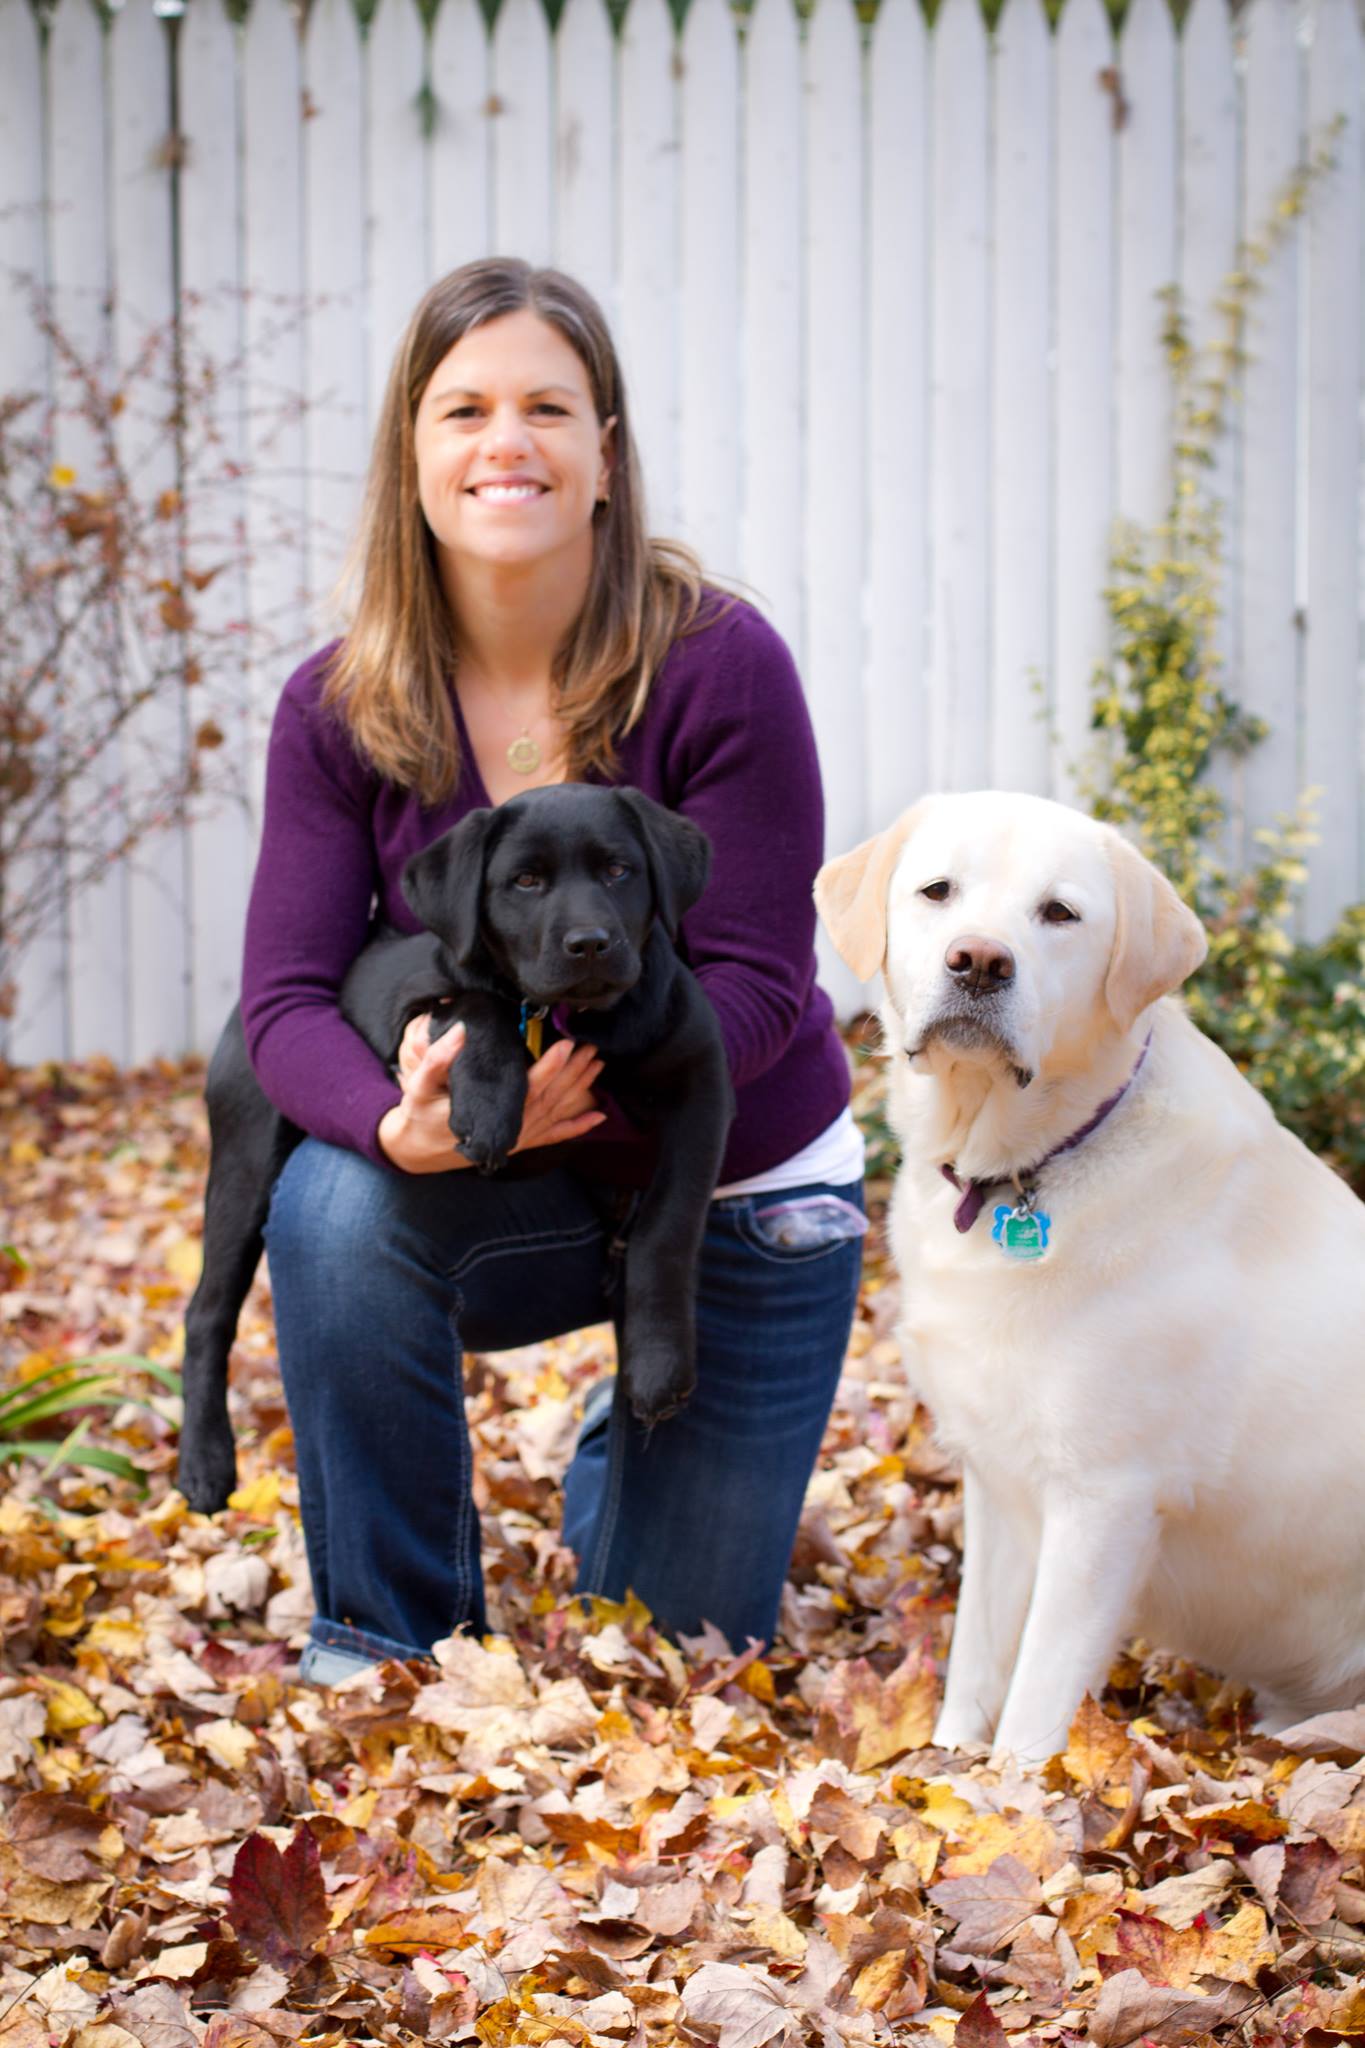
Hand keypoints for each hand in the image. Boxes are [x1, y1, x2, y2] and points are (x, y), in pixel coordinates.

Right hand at [378, 1015, 605, 1173]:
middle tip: (591, 1046)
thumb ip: (438, 1059)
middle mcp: (511, 1127)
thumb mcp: (419, 1085)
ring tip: (597, 1063)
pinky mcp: (520, 1141)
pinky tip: (598, 1117)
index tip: (566, 1044)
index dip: (548, 1067)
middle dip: (573, 1071)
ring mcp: (518, 1137)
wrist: (417, 1148)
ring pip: (556, 1111)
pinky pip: (553, 1135)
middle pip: (550, 1097)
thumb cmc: (419, 1113)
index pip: (526, 1088)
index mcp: (491, 1112)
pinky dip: (577, 1127)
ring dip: (579, 1088)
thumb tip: (461, 1031)